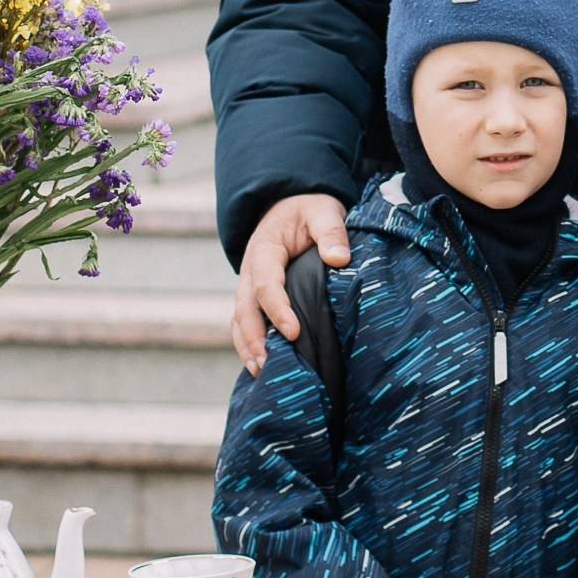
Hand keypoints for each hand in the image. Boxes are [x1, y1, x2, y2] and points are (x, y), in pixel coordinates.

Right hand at [233, 193, 351, 374]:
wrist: (290, 205)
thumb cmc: (309, 211)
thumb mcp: (324, 211)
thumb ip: (332, 232)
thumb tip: (339, 259)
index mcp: (265, 249)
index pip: (266, 283)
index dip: (277, 309)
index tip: (294, 332)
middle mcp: (250, 270)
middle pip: (244, 307)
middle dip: (254, 337)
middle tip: (269, 364)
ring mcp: (248, 284)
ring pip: (239, 318)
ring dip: (247, 346)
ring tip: (261, 372)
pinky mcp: (254, 296)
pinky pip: (244, 322)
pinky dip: (248, 344)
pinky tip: (260, 367)